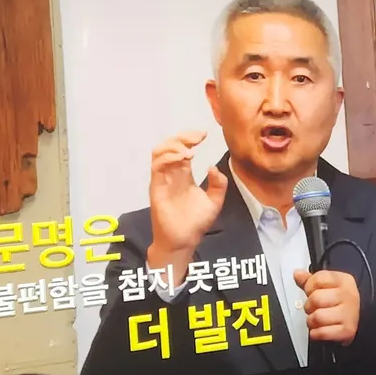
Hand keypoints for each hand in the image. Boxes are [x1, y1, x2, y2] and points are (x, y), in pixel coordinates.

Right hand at [144, 131, 226, 270]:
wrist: (184, 240)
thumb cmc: (196, 222)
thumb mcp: (215, 200)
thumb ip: (218, 184)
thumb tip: (212, 167)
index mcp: (184, 175)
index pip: (183, 149)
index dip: (190, 138)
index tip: (204, 134)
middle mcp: (171, 174)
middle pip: (170, 145)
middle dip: (183, 137)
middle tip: (197, 137)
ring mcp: (162, 179)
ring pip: (159, 152)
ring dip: (173, 145)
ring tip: (190, 151)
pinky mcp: (156, 187)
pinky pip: (157, 166)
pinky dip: (168, 156)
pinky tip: (183, 158)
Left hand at [296, 268, 360, 344]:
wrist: (361, 320)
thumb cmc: (342, 303)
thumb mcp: (328, 286)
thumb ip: (311, 280)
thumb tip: (297, 274)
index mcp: (343, 281)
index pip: (318, 279)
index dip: (309, 287)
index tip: (312, 292)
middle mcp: (348, 295)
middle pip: (315, 299)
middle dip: (309, 306)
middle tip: (315, 308)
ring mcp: (349, 314)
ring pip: (317, 317)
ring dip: (312, 321)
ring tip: (317, 320)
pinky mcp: (347, 331)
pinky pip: (321, 333)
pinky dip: (316, 334)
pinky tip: (320, 330)